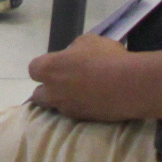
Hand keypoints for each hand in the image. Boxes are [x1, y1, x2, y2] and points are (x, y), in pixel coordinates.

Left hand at [27, 35, 143, 121]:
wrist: (128, 85)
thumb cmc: (105, 57)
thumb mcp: (88, 41)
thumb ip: (73, 50)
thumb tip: (72, 57)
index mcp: (50, 68)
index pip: (33, 69)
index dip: (43, 67)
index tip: (56, 64)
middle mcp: (53, 91)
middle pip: (38, 95)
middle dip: (47, 89)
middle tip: (63, 82)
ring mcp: (66, 108)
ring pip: (55, 107)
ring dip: (62, 100)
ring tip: (79, 93)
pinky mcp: (81, 120)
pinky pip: (73, 114)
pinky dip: (79, 107)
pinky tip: (92, 100)